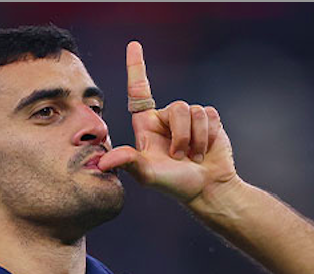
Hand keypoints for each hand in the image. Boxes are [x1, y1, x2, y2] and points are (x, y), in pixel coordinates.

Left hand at [98, 41, 240, 206]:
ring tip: (194, 156)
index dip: (136, 67)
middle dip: (182, 135)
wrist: (207, 189)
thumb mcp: (147, 175)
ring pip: (194, 111)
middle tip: (180, 157)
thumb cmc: (174, 183)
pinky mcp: (210, 120)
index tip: (133, 45)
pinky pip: (210, 115)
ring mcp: (188, 119)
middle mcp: (166, 119)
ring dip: (197, 139)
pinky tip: (207, 149)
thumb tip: (102, 163)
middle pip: (176, 107)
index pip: (139, 92)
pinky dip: (210, 136)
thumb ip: (128, 163)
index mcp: (147, 126)